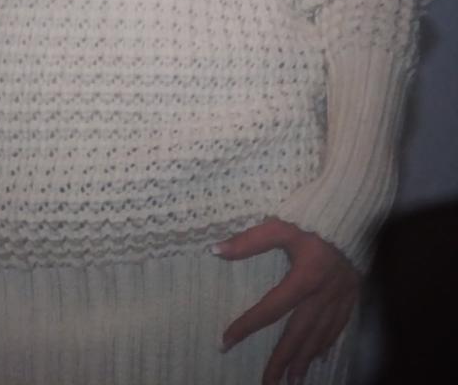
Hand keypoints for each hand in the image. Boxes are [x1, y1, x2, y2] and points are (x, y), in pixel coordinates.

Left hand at [214, 217, 359, 384]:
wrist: (356, 205)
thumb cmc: (315, 213)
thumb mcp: (280, 224)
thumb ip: (249, 240)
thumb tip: (215, 250)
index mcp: (305, 277)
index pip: (271, 309)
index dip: (247, 326)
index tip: (226, 342)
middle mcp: (324, 292)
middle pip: (300, 332)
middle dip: (283, 359)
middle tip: (269, 383)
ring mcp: (342, 294)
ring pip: (322, 333)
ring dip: (305, 357)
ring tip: (293, 379)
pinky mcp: (354, 290)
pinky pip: (341, 323)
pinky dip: (329, 341)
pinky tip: (321, 353)